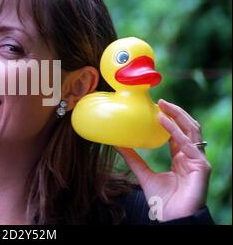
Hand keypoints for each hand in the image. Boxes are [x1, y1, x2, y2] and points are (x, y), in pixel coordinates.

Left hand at [116, 99, 210, 221]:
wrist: (172, 218)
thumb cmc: (161, 201)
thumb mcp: (143, 174)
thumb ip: (133, 159)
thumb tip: (117, 143)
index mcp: (181, 158)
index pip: (178, 133)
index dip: (170, 119)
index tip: (157, 106)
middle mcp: (191, 157)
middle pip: (188, 128)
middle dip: (176, 112)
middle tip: (161, 100)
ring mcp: (198, 161)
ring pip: (192, 131)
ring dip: (178, 116)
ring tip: (163, 106)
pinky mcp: (202, 166)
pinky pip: (188, 145)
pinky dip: (175, 132)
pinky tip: (164, 122)